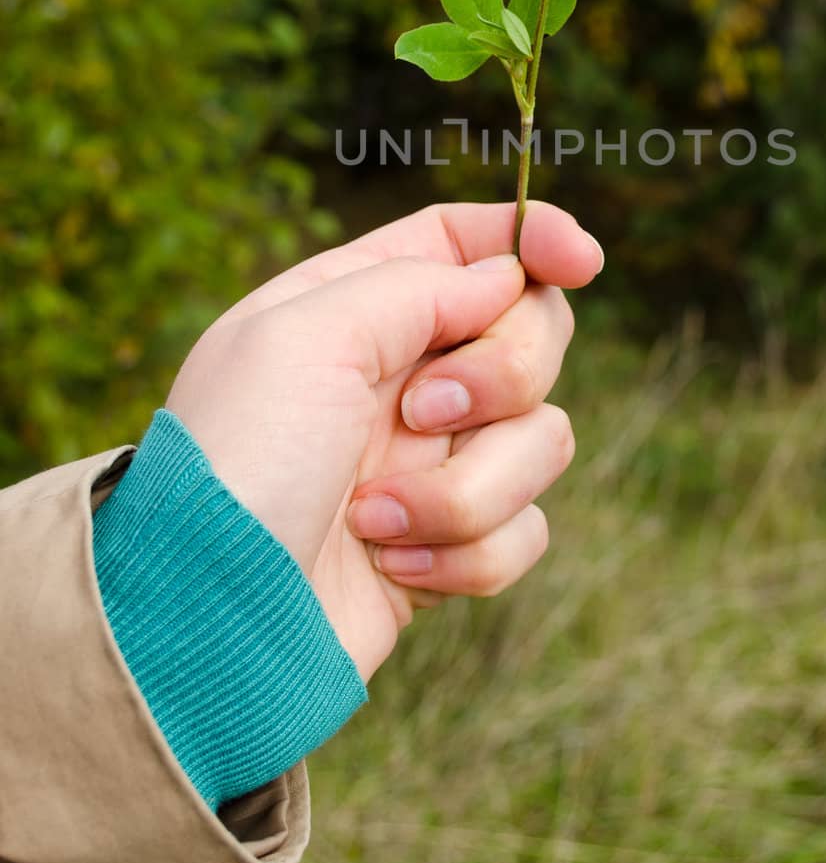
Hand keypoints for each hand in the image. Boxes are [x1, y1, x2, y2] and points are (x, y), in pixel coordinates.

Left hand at [165, 201, 601, 680]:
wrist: (207, 625)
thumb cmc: (236, 467)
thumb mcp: (305, 336)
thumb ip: (416, 285)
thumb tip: (507, 276)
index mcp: (354, 307)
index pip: (462, 242)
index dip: (532, 237)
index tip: (582, 261)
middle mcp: (399, 377)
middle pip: (531, 333)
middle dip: (501, 375)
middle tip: (422, 413)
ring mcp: (429, 461)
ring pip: (542, 439)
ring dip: (467, 487)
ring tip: (376, 517)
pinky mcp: (449, 545)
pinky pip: (526, 530)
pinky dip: (465, 554)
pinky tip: (390, 569)